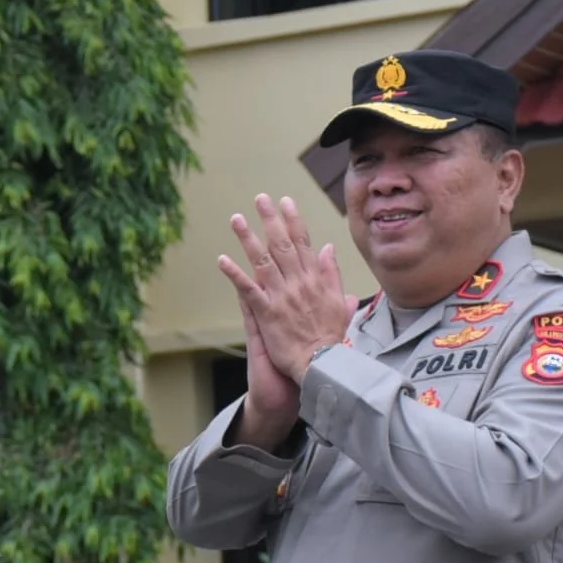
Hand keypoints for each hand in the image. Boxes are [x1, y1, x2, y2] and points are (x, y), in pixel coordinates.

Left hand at [220, 196, 359, 384]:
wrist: (321, 364)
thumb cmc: (329, 336)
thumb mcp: (339, 302)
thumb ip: (332, 274)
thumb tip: (328, 248)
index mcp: (315, 280)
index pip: (303, 243)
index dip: (293, 220)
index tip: (285, 202)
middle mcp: (298, 283)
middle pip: (282, 245)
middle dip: (270, 219)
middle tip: (260, 198)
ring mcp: (281, 297)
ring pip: (263, 261)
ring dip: (248, 238)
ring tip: (236, 219)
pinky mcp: (267, 313)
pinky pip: (248, 290)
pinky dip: (235, 274)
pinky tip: (222, 260)